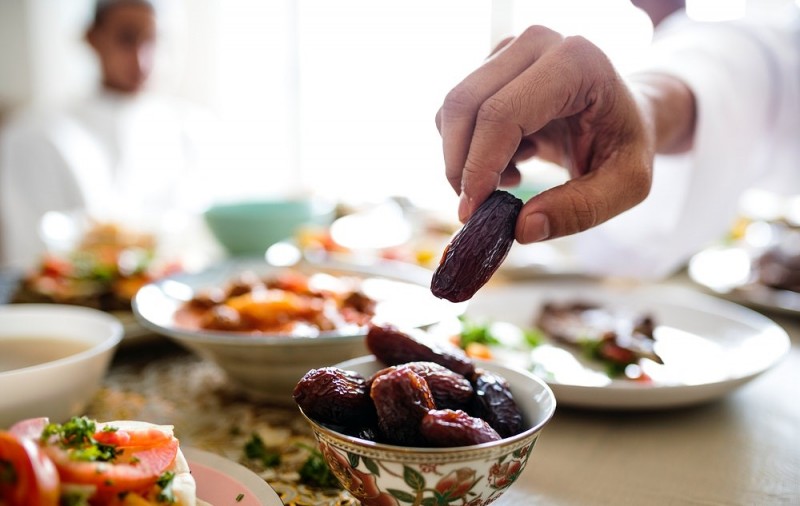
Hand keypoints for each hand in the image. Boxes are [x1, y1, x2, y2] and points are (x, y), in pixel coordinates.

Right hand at [435, 26, 655, 242]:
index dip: (480, 166)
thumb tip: (521, 228)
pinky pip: (456, 113)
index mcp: (576, 62)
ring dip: (465, 158)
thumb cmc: (627, 145)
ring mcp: (511, 49)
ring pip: (453, 110)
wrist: (626, 116)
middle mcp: (537, 43)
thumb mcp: (626, 186)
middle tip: (477, 208)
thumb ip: (580, 210)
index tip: (474, 212)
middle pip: (465, 106)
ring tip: (511, 178)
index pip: (502, 114)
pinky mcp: (493, 64)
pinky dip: (470, 148)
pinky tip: (510, 160)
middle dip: (460, 166)